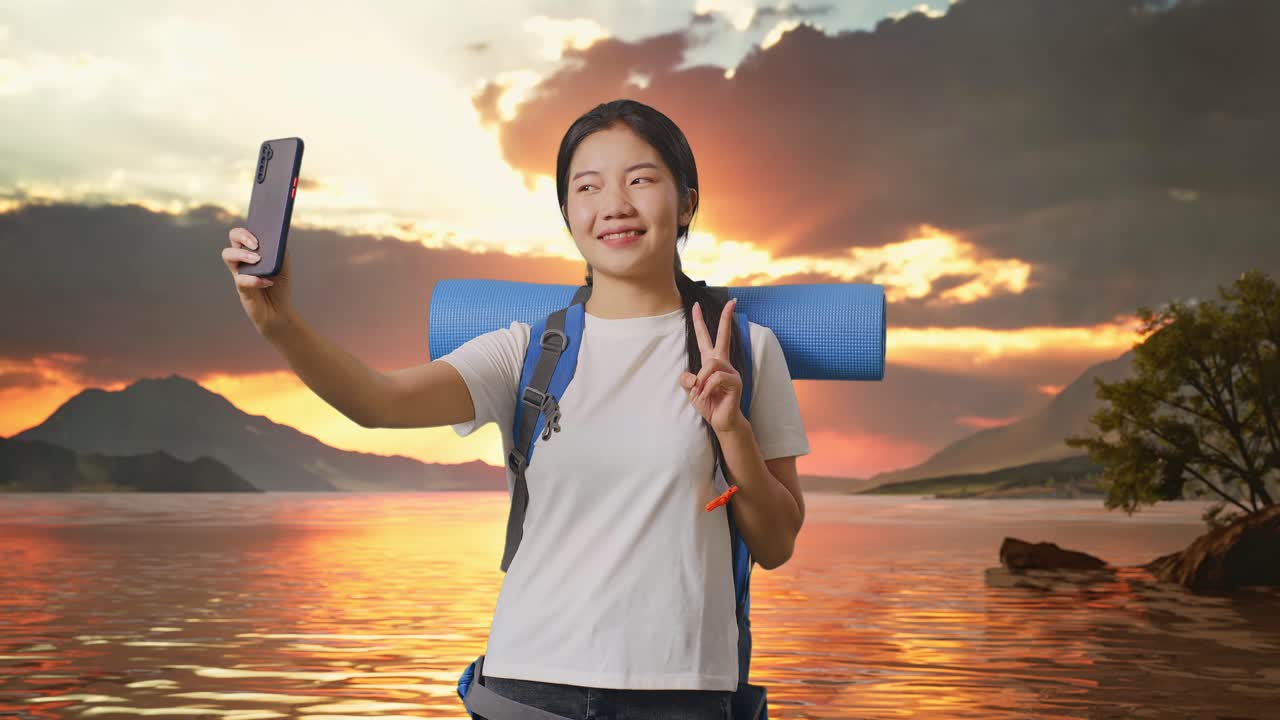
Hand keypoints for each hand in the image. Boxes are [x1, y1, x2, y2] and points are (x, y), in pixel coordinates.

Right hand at [222, 227, 292, 336]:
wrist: (278, 310)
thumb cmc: (279, 284)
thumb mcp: (283, 265)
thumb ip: (280, 251)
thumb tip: (278, 239)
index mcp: (251, 250)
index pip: (242, 233)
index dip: (246, 230)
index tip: (257, 235)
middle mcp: (242, 259)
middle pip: (232, 238)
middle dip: (242, 237)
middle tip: (256, 245)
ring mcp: (239, 272)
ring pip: (228, 255)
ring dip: (242, 254)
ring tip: (258, 260)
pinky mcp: (240, 287)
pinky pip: (241, 279)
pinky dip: (255, 280)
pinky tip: (267, 281)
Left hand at [679, 297, 746, 433]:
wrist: (721, 421)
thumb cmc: (708, 404)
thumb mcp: (691, 390)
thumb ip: (686, 380)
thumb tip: (693, 376)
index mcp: (711, 362)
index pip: (705, 338)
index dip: (699, 322)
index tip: (696, 305)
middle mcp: (723, 363)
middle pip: (724, 336)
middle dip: (726, 318)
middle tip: (732, 301)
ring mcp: (731, 371)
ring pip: (711, 364)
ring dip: (702, 380)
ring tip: (702, 393)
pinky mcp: (735, 381)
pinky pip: (716, 378)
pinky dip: (707, 388)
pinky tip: (708, 397)